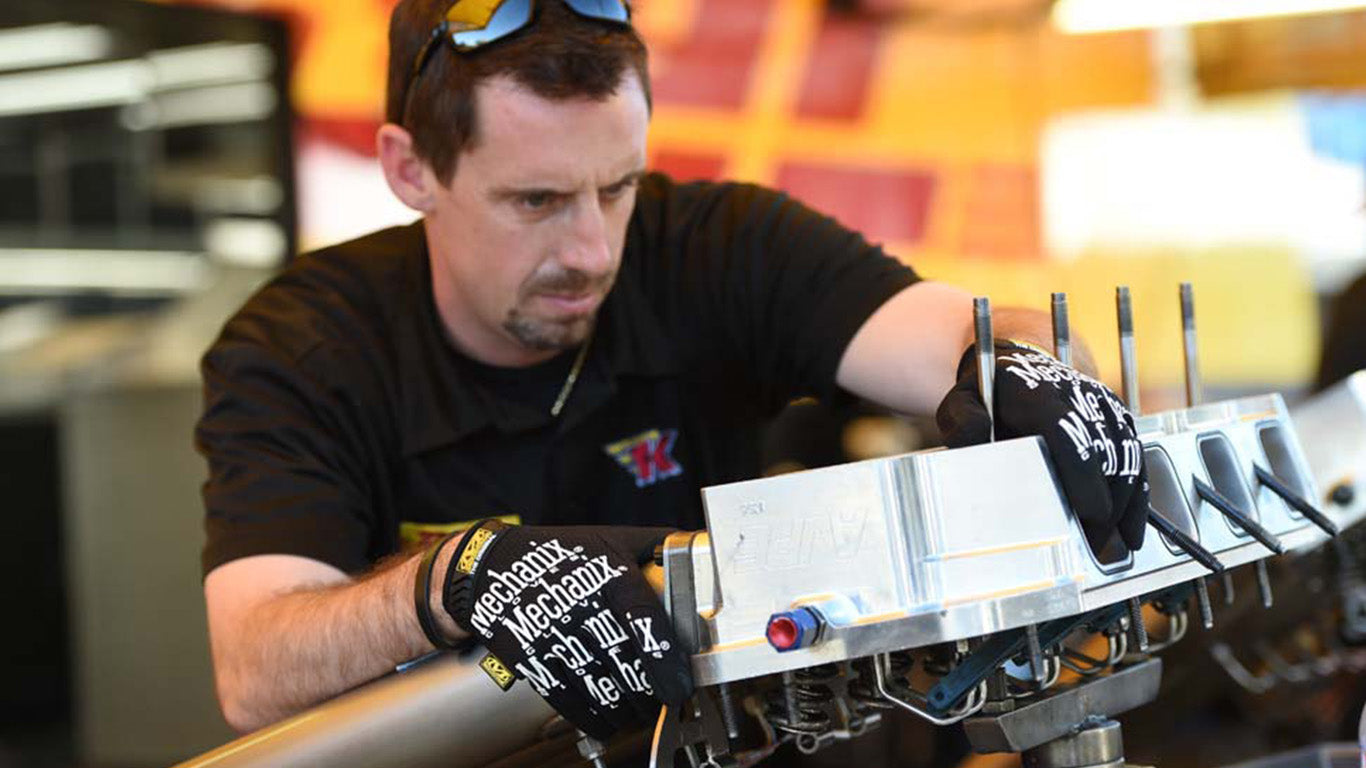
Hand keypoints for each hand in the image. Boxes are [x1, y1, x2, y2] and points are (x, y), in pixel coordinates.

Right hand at [442, 523, 692, 738]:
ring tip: (638, 714)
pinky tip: (606, 722)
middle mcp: (580, 604)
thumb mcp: (610, 537)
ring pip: (598, 686)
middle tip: (662, 703)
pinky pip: (566, 698)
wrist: (491, 567)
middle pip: (624, 663)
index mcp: (608, 573)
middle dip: (649, 694)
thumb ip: (657, 544)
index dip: (664, 659)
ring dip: (625, 711)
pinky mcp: (529, 656)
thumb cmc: (559, 552)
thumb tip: (702, 548)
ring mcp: (551, 633)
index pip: (643, 619)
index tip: (679, 688)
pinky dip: (592, 718)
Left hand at [935, 342, 1148, 554]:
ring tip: (1105, 545)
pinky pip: (1135, 459)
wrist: (1018, 365)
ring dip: (1122, 506)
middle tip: (1091, 544)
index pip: (1068, 432)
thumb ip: (964, 423)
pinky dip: (1137, 498)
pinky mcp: (1117, 418)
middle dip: (1104, 503)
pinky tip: (1131, 532)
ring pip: (1126, 457)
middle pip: (1103, 452)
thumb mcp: (962, 403)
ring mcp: (1102, 405)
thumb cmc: (987, 393)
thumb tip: (974, 443)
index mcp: (1037, 393)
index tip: (1091, 512)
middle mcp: (1078, 395)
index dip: (1083, 474)